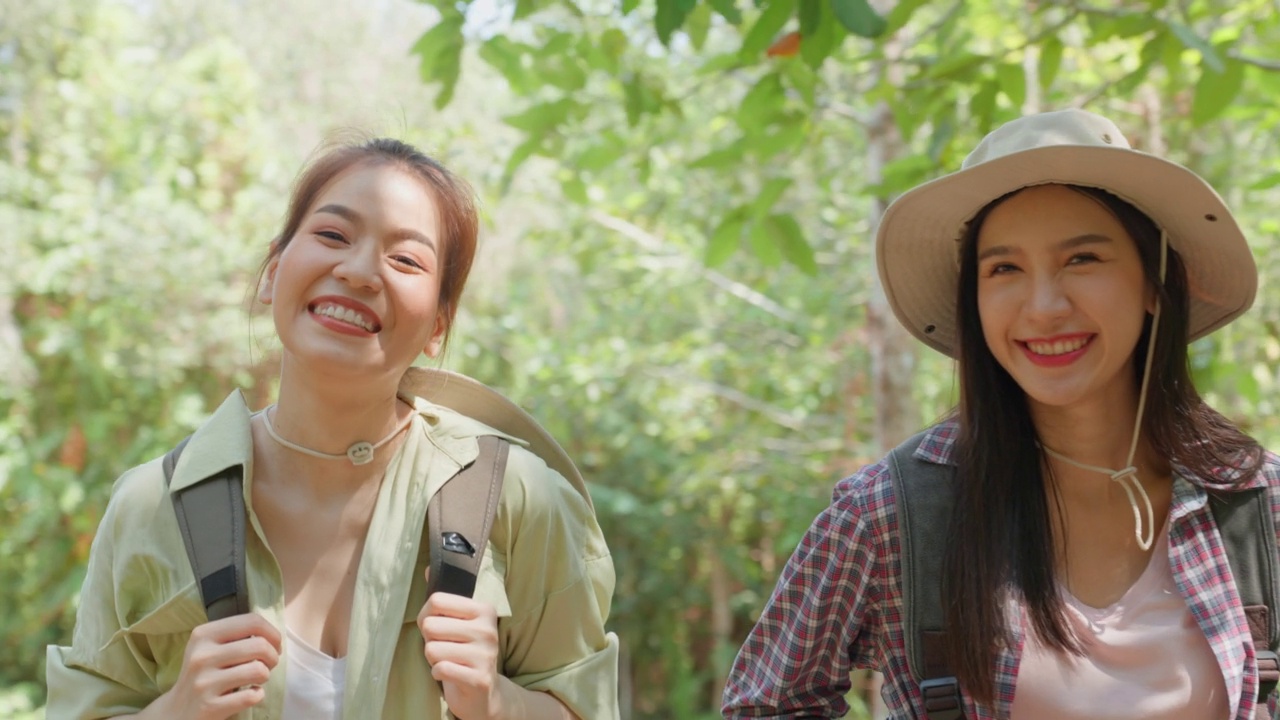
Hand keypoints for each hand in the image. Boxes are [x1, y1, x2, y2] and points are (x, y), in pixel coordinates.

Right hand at [149, 613, 280, 719]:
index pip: (252, 621)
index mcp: (203, 635)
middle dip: (273, 656)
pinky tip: (249, 694)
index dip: (273, 633)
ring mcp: (204, 683)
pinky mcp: (210, 707)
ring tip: (256, 679)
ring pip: (259, 671)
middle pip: (260, 646)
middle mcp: (201, 656)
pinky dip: (258, 695)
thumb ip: (236, 635)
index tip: (275, 645)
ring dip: (265, 676)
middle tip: (268, 664)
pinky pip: (252, 696)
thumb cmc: (203, 674)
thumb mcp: (209, 647)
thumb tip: (272, 633)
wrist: (175, 712)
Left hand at [418, 569, 502, 719]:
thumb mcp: (457, 622)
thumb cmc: (464, 652)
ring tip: (449, 660)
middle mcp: (488, 629)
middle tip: (445, 646)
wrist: (484, 692)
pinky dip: (438, 673)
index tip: (437, 625)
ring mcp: (486, 655)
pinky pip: (440, 669)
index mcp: (484, 609)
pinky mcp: (479, 678)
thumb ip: (444, 598)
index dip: (426, 616)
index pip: (436, 600)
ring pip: (431, 649)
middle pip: (430, 626)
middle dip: (430, 640)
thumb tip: (428, 568)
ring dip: (433, 659)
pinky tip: (451, 673)